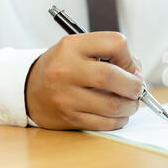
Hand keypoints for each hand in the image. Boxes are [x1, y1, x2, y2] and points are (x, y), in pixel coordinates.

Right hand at [25, 32, 143, 129]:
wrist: (29, 89)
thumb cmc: (65, 67)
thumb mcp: (81, 49)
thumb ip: (112, 55)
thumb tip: (138, 75)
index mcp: (72, 46)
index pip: (116, 44)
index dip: (129, 57)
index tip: (129, 67)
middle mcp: (66, 70)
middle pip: (113, 77)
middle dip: (134, 85)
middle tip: (137, 89)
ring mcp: (66, 97)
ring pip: (113, 105)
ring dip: (130, 106)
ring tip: (129, 102)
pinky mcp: (70, 118)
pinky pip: (105, 123)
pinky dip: (119, 120)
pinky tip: (118, 114)